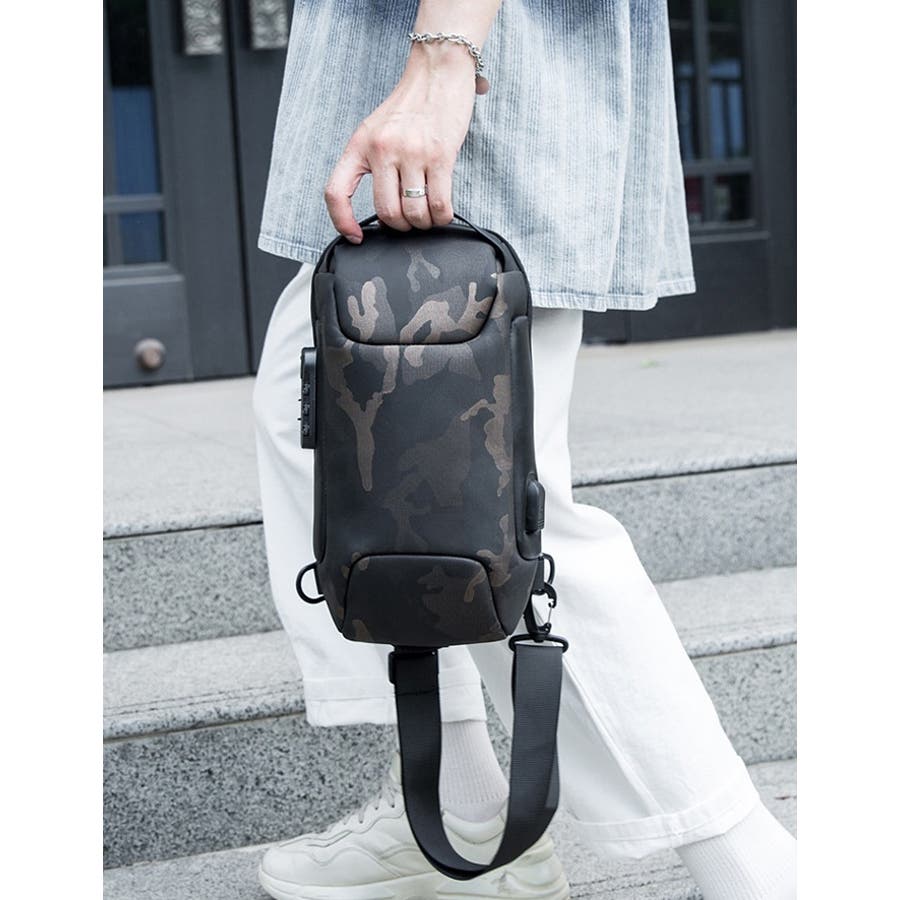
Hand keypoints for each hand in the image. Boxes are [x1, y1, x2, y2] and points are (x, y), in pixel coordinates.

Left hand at [324, 44, 479, 242]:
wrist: (437, 71)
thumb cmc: (410, 105)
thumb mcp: (377, 130)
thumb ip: (374, 164)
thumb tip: (383, 209)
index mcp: (360, 144)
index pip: (336, 192)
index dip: (342, 221)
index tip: (355, 236)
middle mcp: (383, 149)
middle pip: (386, 213)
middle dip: (400, 227)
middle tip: (408, 221)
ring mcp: (412, 152)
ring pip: (413, 213)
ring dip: (423, 223)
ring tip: (427, 215)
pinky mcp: (441, 155)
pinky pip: (439, 205)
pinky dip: (441, 217)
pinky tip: (442, 211)